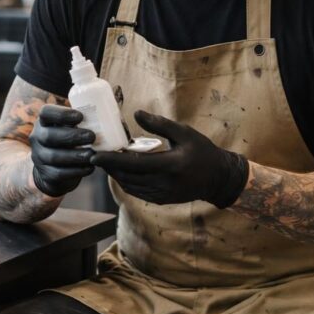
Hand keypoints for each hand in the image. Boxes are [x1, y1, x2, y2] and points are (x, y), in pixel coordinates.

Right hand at [29, 104, 95, 196]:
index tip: (80, 117)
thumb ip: (80, 122)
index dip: (62, 114)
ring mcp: (39, 157)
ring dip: (75, 155)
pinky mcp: (46, 173)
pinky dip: (77, 171)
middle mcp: (37, 138)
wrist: (53, 168)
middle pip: (49, 136)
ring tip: (92, 154)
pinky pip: (59, 173)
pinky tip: (90, 167)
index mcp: (44, 122)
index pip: (46, 113)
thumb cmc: (67, 140)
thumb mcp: (67, 128)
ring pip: (54, 156)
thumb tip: (109, 113)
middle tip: (91, 136)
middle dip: (71, 136)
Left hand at [90, 110, 248, 208]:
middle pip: (127, 177)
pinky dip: (125, 182)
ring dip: (115, 174)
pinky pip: (137, 192)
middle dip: (108, 166)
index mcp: (170, 165)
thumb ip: (160, 124)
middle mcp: (164, 183)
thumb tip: (136, 113)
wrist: (219, 178)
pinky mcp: (161, 200)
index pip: (133, 164)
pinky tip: (121, 171)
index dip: (111, 160)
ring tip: (106, 160)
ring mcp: (162, 195)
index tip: (94, 155)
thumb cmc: (202, 151)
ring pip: (129, 186)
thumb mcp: (184, 133)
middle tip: (96, 154)